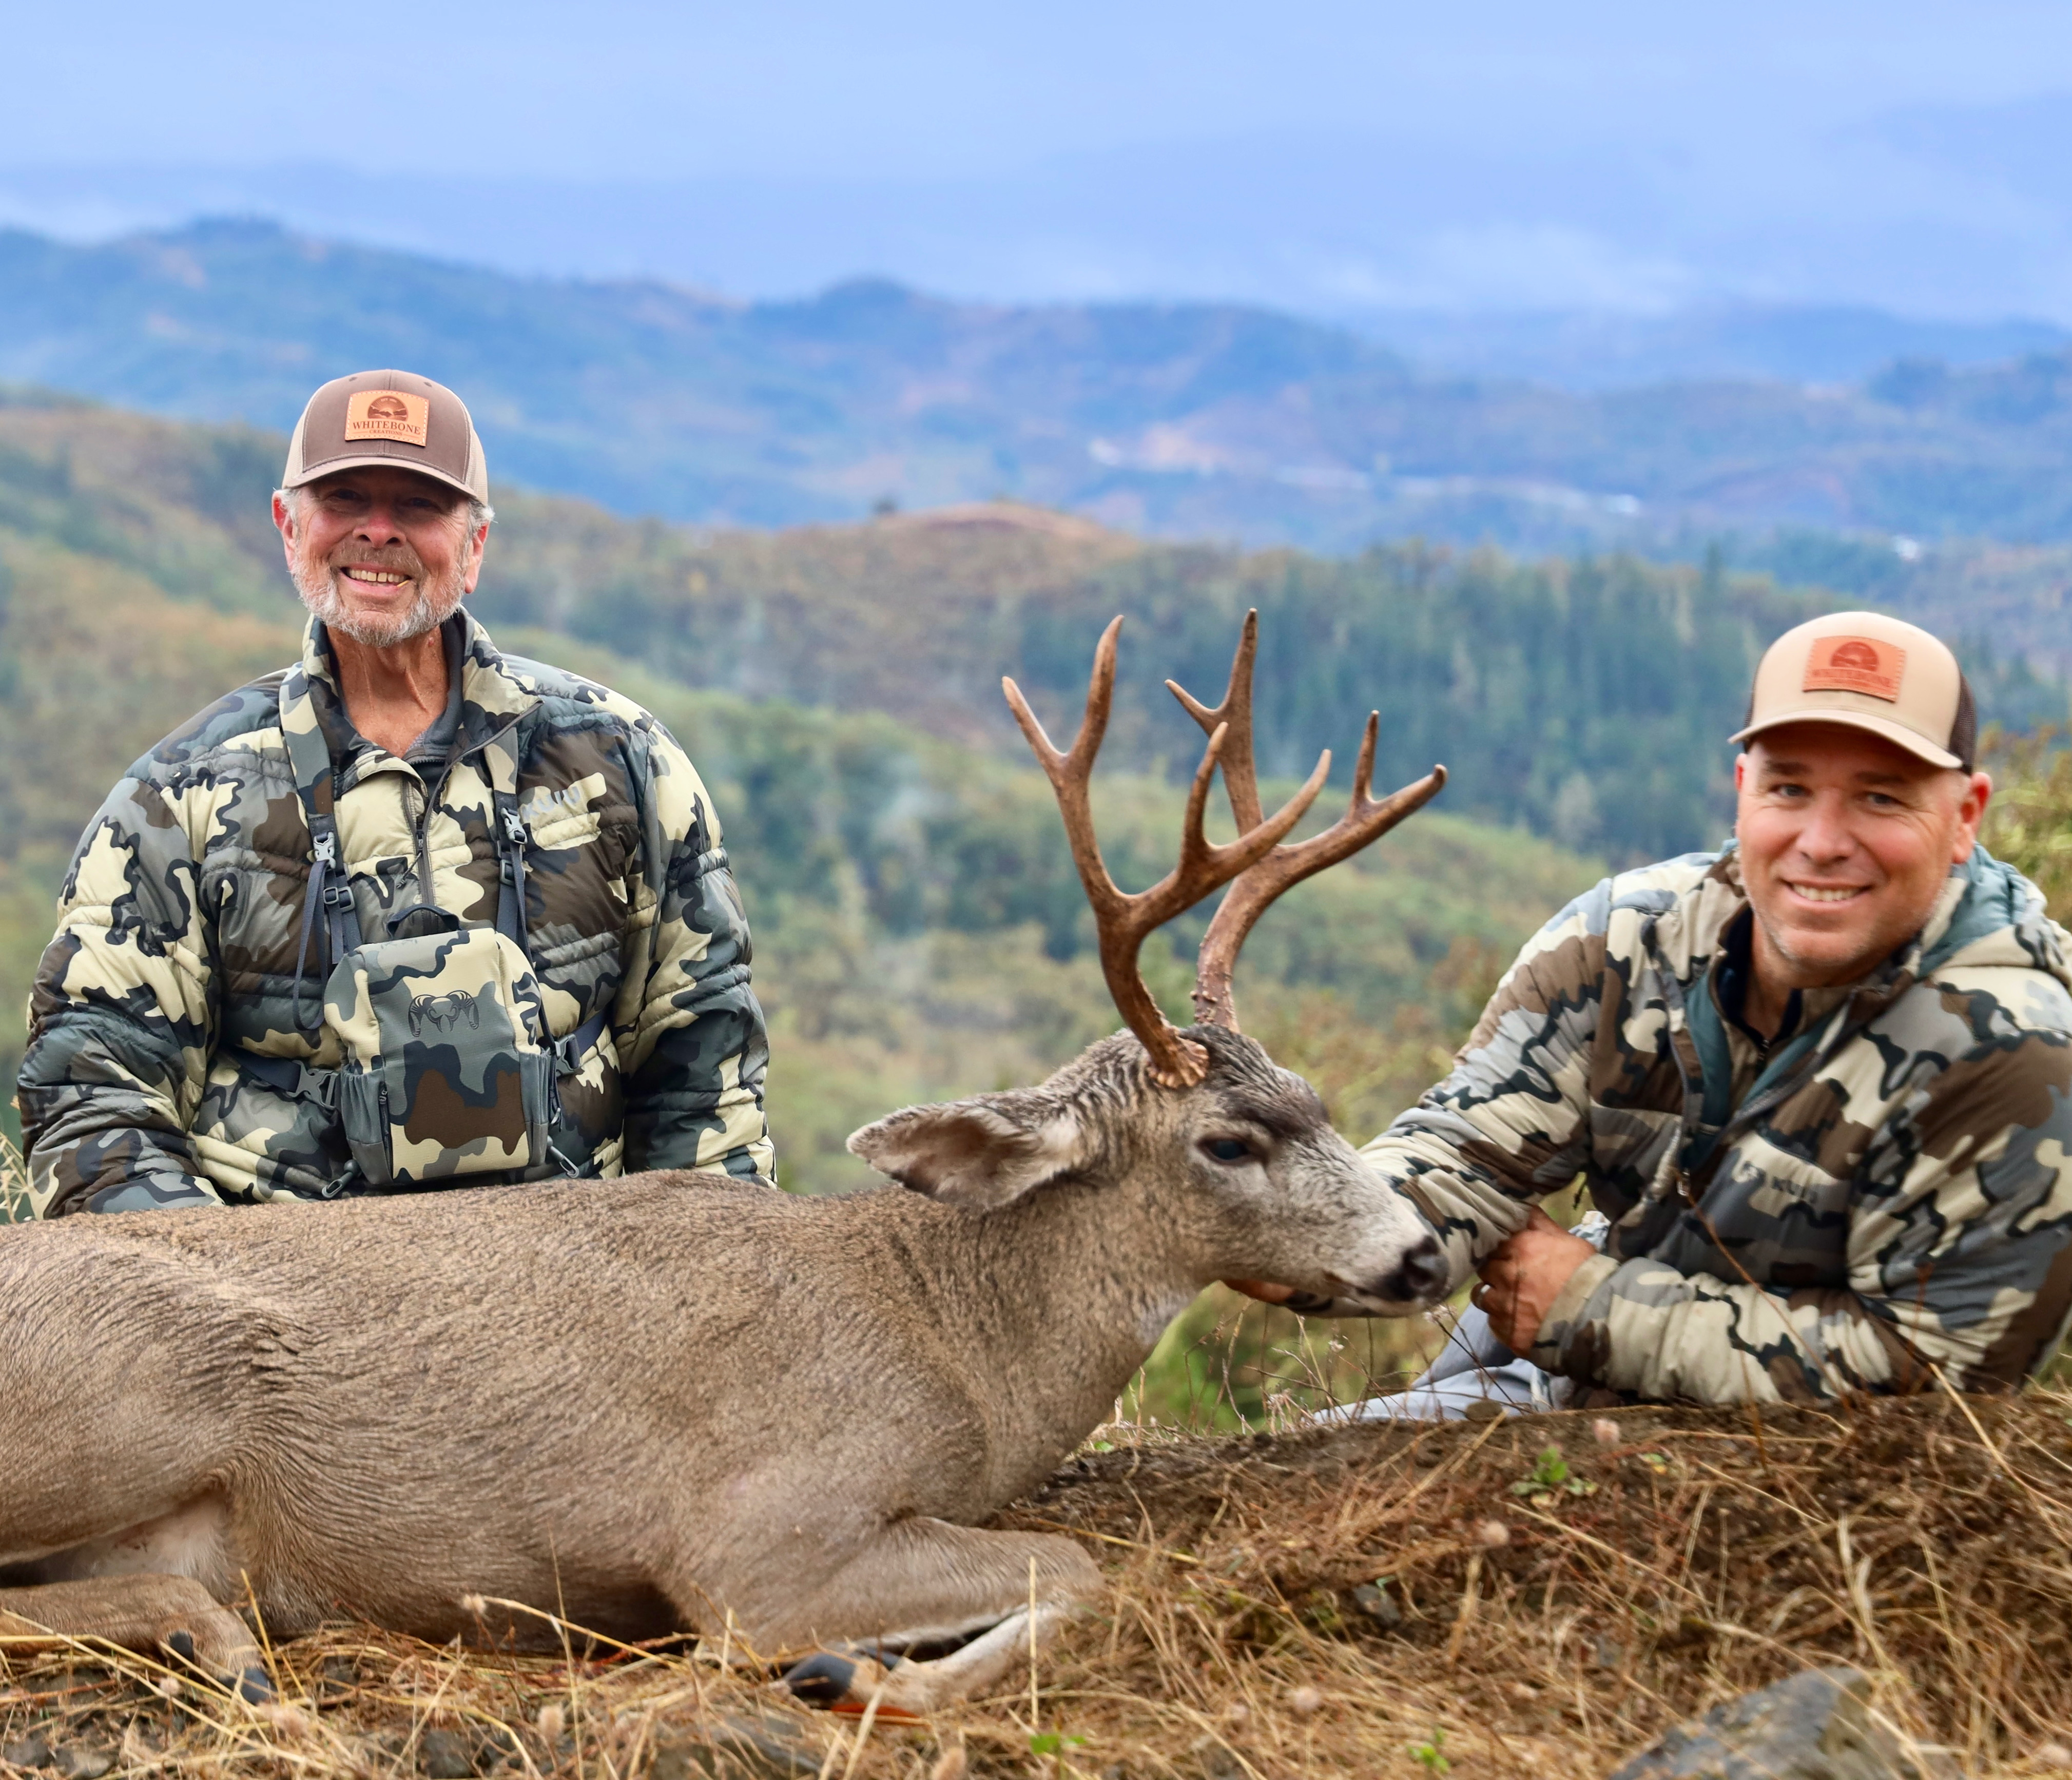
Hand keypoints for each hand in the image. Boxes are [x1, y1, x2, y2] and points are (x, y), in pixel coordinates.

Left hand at [1473, 1208, 1595, 1353]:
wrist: (1598, 1320)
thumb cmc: (1586, 1275)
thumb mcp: (1567, 1241)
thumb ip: (1540, 1224)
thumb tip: (1524, 1207)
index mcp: (1518, 1248)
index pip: (1492, 1243)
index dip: (1500, 1250)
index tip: (1506, 1255)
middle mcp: (1504, 1274)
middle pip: (1484, 1268)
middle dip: (1495, 1272)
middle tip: (1510, 1278)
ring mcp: (1502, 1305)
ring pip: (1481, 1296)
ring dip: (1493, 1296)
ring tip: (1509, 1301)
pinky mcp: (1505, 1332)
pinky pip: (1493, 1323)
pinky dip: (1502, 1321)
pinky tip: (1518, 1321)